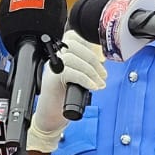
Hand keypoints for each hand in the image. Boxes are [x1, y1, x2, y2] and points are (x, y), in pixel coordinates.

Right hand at [28, 30, 106, 150]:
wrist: (51, 117)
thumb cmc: (64, 99)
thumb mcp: (78, 79)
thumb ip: (86, 67)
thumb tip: (102, 60)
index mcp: (62, 56)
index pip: (73, 36)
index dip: (89, 44)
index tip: (101, 57)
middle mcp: (56, 59)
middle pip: (73, 45)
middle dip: (93, 59)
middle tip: (103, 74)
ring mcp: (52, 69)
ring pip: (71, 58)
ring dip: (91, 71)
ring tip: (99, 83)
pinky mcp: (52, 81)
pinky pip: (69, 73)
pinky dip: (84, 79)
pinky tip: (92, 86)